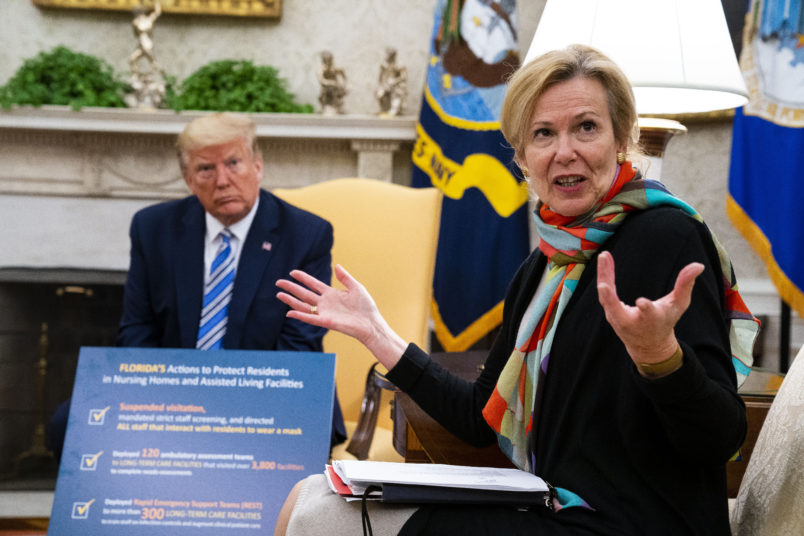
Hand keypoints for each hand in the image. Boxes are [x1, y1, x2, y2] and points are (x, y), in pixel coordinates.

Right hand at [276, 265, 405, 368]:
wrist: (370, 323)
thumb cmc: (365, 307)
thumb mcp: (356, 287)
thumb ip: (345, 277)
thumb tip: (337, 266)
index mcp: (331, 294)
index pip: (313, 284)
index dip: (303, 278)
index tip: (293, 272)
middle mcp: (325, 303)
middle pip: (304, 294)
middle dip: (291, 288)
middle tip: (278, 282)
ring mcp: (324, 312)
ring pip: (303, 305)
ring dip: (291, 301)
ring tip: (279, 294)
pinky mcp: (326, 321)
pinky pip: (310, 318)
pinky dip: (300, 315)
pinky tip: (289, 312)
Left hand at [596, 251, 703, 364]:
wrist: (647, 344)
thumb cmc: (666, 320)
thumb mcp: (678, 305)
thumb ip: (686, 285)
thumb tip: (699, 265)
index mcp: (651, 319)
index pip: (648, 314)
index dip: (646, 309)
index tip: (641, 302)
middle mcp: (631, 321)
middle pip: (617, 309)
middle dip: (609, 298)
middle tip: (603, 285)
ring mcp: (617, 317)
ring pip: (606, 298)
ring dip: (604, 276)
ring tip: (604, 256)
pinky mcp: (609, 311)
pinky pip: (604, 292)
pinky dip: (604, 276)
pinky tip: (604, 258)